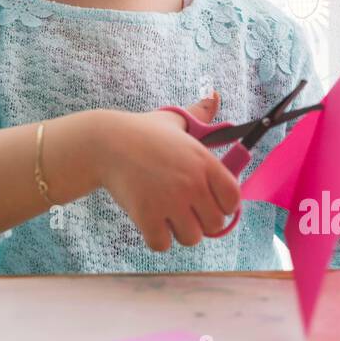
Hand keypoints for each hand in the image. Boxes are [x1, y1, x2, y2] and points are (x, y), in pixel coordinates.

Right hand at [92, 92, 241, 251]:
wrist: (106, 143)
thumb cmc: (143, 132)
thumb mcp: (175, 121)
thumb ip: (200, 114)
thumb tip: (215, 96)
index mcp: (205, 162)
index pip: (233, 200)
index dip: (224, 205)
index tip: (209, 202)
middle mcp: (193, 184)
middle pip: (214, 224)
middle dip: (201, 220)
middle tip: (184, 209)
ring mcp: (170, 202)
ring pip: (191, 238)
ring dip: (179, 231)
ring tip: (166, 215)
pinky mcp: (147, 217)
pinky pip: (163, 244)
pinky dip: (157, 239)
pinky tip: (150, 222)